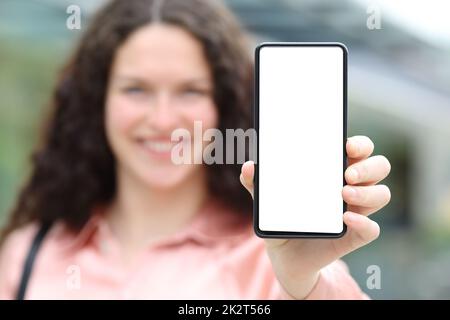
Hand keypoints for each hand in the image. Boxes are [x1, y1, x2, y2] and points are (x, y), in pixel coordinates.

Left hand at [240, 136, 390, 298]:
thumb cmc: (282, 220)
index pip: (359, 149)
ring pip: (382, 194)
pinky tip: (346, 218)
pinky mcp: (354, 236)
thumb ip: (256, 185)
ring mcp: (356, 211)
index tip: (346, 145)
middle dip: (369, 166)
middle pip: (379, 167)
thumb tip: (249, 166)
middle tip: (347, 173)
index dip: (360, 144)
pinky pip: (372, 229)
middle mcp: (351, 187)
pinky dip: (364, 222)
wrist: (286, 257)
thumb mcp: (267, 203)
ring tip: (344, 193)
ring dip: (368, 192)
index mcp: (334, 172)